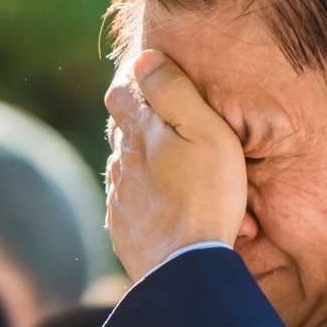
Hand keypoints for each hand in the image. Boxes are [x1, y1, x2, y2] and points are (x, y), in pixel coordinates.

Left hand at [102, 49, 246, 279]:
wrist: (186, 268)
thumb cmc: (206, 196)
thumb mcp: (205, 132)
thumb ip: (173, 91)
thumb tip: (143, 58)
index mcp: (138, 133)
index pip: (120, 93)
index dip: (134, 82)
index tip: (154, 80)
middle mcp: (120, 163)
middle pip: (123, 131)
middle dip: (146, 126)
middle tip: (180, 131)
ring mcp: (120, 200)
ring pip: (127, 170)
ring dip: (150, 167)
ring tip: (185, 176)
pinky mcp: (124, 231)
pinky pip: (131, 206)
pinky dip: (149, 201)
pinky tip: (172, 208)